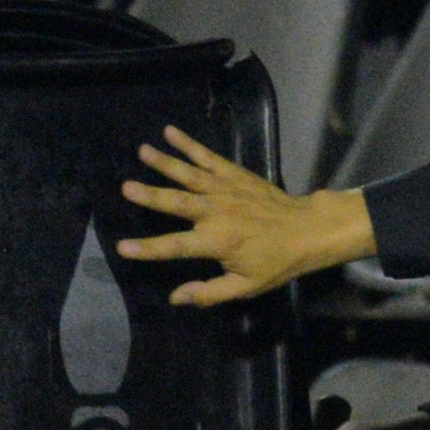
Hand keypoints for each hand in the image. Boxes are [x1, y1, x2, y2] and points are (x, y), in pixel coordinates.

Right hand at [116, 127, 372, 305]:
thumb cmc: (276, 262)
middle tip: (126, 187)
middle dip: (150, 195)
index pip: (174, 246)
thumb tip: (175, 297)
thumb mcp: (245, 286)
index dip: (148, 248)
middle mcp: (216, 212)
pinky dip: (189, 144)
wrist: (307, 229)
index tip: (122, 247)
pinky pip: (208, 157)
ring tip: (142, 150)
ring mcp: (225, 189)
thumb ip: (209, 292)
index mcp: (216, 241)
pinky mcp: (234, 174)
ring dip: (165, 162)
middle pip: (176, 203)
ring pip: (189, 175)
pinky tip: (171, 132)